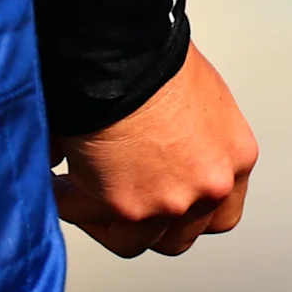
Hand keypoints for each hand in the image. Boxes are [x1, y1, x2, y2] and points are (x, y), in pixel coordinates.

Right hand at [52, 43, 257, 256]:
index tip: (164, 197)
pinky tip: (57, 182)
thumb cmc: (154, 55)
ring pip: (133, 240)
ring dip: (106, 220)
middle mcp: (209, 186)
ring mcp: (167, 203)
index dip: (189, 210)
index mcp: (234, 158)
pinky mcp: (123, 207)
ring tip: (82, 191)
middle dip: (148, 223)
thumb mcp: (197, 98)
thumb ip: (190, 139)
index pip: (220, 211)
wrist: (123, 51)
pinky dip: (67, 202)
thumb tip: (154, 154)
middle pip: (180, 236)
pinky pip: (85, 217)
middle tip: (122, 200)